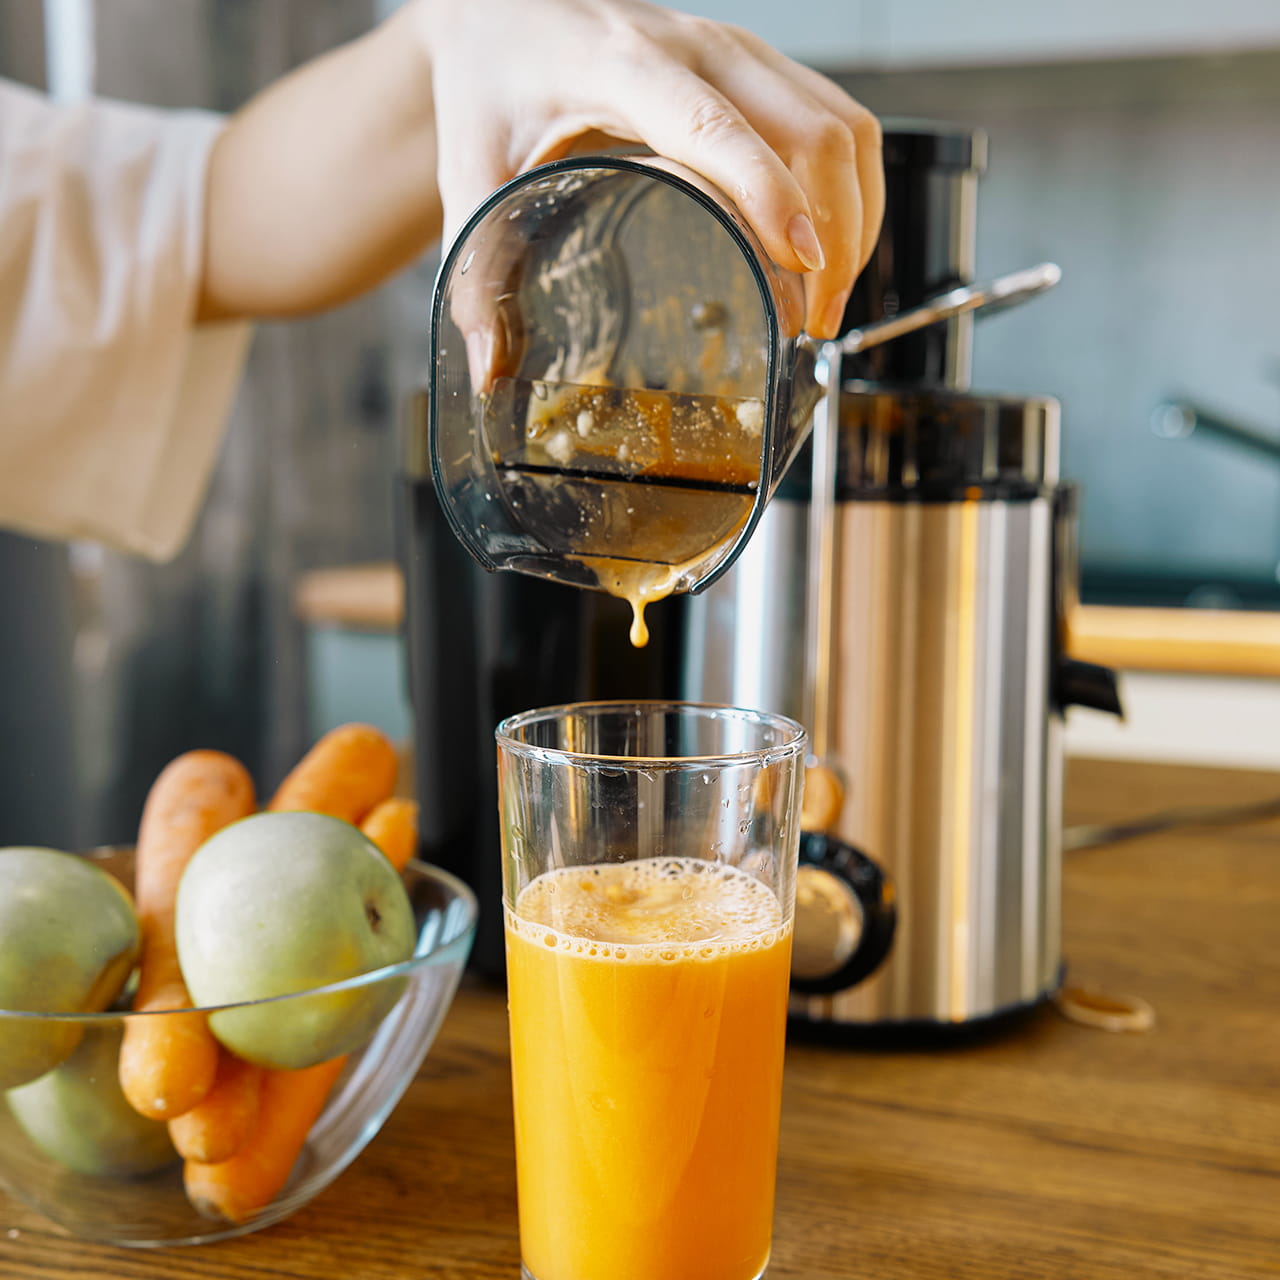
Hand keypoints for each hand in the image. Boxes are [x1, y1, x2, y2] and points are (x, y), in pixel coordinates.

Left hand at [407, 0, 882, 338]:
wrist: (506, 11)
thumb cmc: (491, 83)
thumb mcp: (471, 173)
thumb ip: (477, 270)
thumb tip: (490, 368)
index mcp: (622, 67)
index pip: (718, 127)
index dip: (769, 193)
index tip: (801, 265)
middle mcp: (696, 48)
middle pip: (811, 130)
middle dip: (834, 236)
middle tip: (813, 322)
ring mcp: (738, 51)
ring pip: (843, 125)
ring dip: (857, 217)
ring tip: (829, 300)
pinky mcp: (759, 65)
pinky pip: (841, 120)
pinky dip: (855, 189)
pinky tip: (833, 247)